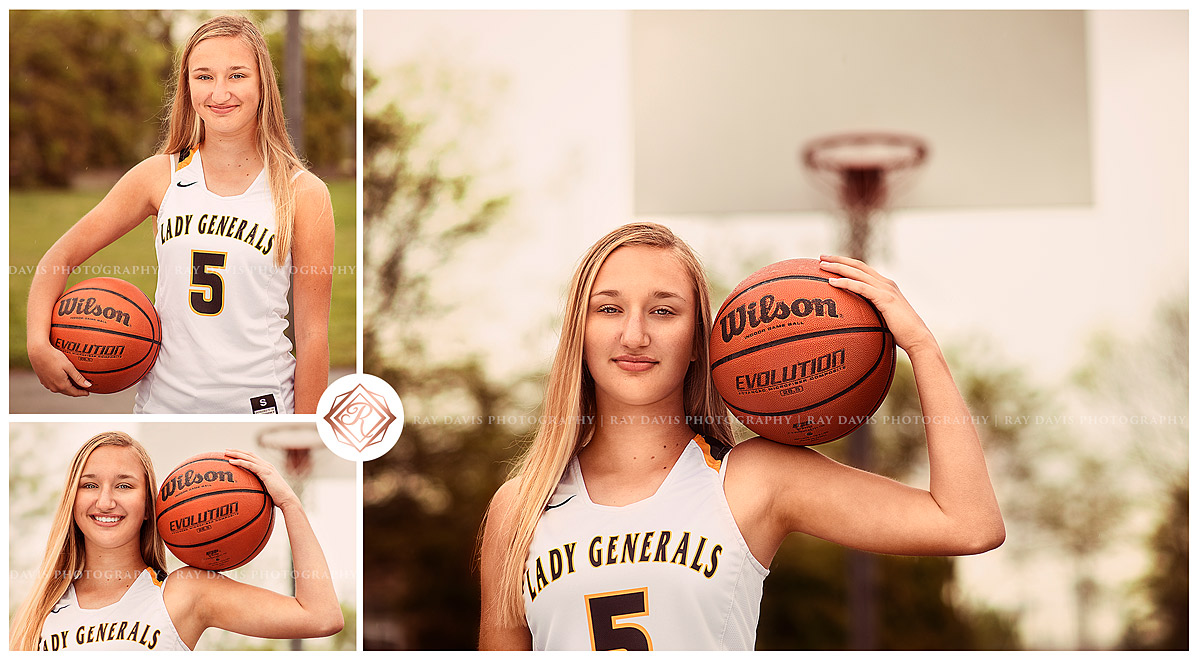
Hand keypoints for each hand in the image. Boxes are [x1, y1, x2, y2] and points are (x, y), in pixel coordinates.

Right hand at [28, 342, 90, 395]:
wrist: (38, 352)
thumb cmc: (55, 357)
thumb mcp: (69, 367)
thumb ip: (78, 378)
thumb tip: (88, 386)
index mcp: (61, 385)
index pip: (74, 393)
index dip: (82, 393)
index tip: (88, 392)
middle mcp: (53, 387)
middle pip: (68, 392)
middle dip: (76, 392)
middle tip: (84, 389)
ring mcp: (47, 384)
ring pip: (60, 389)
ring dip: (68, 389)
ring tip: (75, 385)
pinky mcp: (43, 380)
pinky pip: (54, 385)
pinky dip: (61, 385)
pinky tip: (64, 380)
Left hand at [224, 449, 299, 509]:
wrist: (287, 499)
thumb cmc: (278, 498)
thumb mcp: (267, 490)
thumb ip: (260, 487)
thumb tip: (251, 493)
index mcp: (267, 468)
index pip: (253, 457)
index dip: (243, 454)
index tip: (232, 454)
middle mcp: (267, 465)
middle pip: (249, 454)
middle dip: (237, 451)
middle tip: (226, 450)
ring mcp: (266, 467)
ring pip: (248, 457)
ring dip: (236, 454)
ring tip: (226, 453)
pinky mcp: (265, 472)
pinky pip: (250, 465)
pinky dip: (240, 462)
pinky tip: (231, 462)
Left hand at [819, 255, 935, 353]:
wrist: (918, 338)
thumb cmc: (901, 334)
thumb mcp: (884, 319)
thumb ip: (873, 313)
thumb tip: (857, 321)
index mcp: (886, 286)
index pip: (863, 269)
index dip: (847, 263)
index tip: (830, 261)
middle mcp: (886, 283)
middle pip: (858, 265)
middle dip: (838, 259)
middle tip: (821, 257)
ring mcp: (886, 289)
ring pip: (857, 273)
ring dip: (838, 267)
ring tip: (821, 266)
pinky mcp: (885, 298)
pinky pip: (860, 287)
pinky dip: (845, 283)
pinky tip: (832, 282)